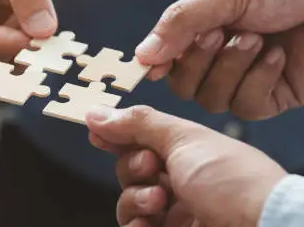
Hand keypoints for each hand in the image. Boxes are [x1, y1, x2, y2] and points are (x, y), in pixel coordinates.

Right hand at [86, 105, 286, 226]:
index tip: (95, 132)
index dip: (116, 135)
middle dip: (132, 166)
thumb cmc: (232, 179)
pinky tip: (147, 222)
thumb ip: (137, 124)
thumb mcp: (183, 137)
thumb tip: (96, 112)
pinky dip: (135, 223)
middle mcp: (179, 180)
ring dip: (135, 197)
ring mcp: (175, 212)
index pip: (140, 138)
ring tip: (158, 198)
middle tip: (152, 165)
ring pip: (129, 200)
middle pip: (130, 170)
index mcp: (186, 151)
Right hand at [135, 0, 303, 118]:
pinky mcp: (278, 93)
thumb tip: (141, 55)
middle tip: (219, 35)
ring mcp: (250, 76)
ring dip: (230, 70)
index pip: (167, 55)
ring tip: (256, 39)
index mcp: (207, 23)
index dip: (158, 63)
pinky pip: (248, 107)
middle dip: (197, 63)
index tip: (151, 66)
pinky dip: (257, 83)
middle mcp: (223, 53)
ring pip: (213, 100)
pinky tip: (276, 56)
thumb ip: (182, 21)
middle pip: (184, 84)